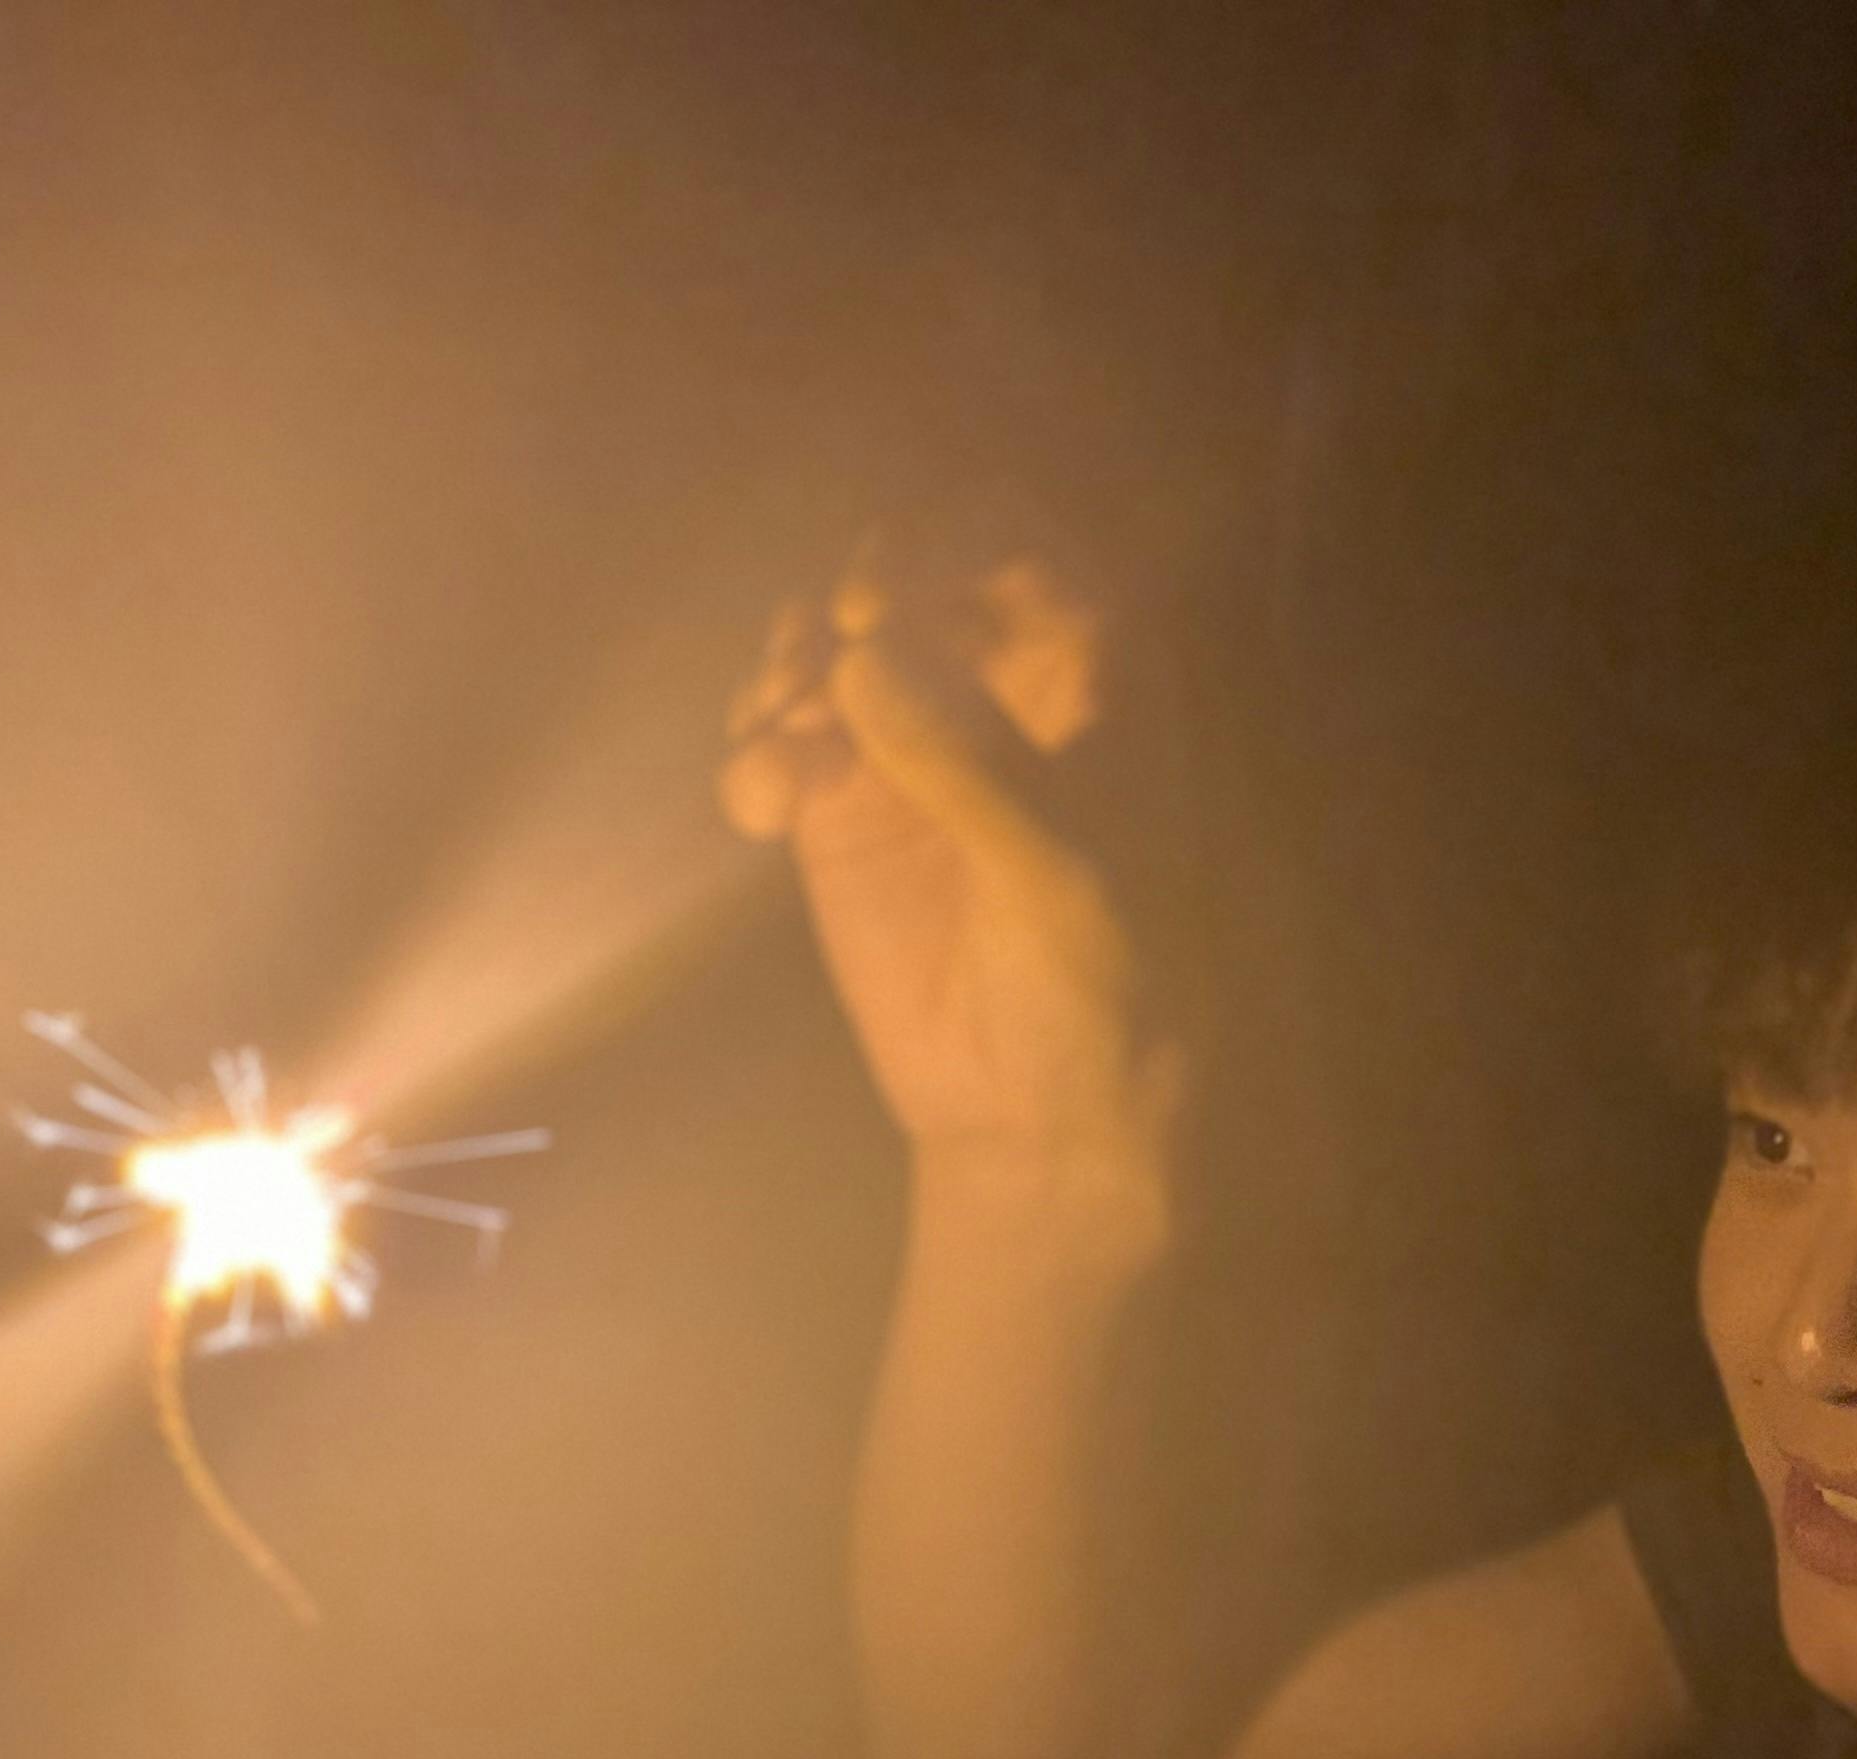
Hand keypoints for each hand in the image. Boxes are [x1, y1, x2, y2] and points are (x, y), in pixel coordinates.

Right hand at [721, 555, 1177, 1194]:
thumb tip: (861, 658)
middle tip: (832, 656)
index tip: (883, 610)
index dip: (955, 547)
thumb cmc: (1100, 995)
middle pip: (914, 570)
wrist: (1034, 1113)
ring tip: (790, 744)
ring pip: (830, 641)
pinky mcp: (839, 806)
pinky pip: (775, 735)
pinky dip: (756, 751)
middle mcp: (999, 691)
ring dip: (791, 669)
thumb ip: (968, 766)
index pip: (1030, 549)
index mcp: (1095, 684)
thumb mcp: (1059, 878)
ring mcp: (913, 741)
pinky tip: (763, 808)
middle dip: (857, 597)